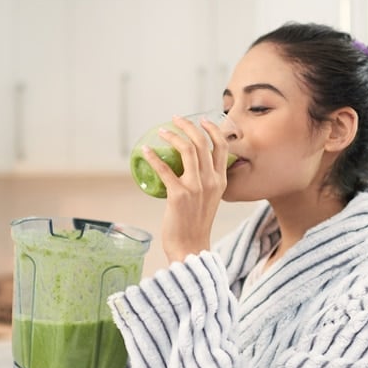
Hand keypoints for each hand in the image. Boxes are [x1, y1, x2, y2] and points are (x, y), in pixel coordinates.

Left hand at [140, 115, 230, 261]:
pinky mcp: (178, 195)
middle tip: (176, 119)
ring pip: (187, 150)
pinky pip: (164, 170)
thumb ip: (205, 183)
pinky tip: (145, 152)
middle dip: (188, 126)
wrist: (191, 248)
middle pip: (202, 142)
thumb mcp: (209, 200)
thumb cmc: (196, 225)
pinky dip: (153, 158)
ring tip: (162, 132)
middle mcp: (211, 181)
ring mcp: (196, 188)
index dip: (212, 129)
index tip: (200, 120)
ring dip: (173, 136)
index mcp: (221, 181)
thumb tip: (189, 168)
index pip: (222, 146)